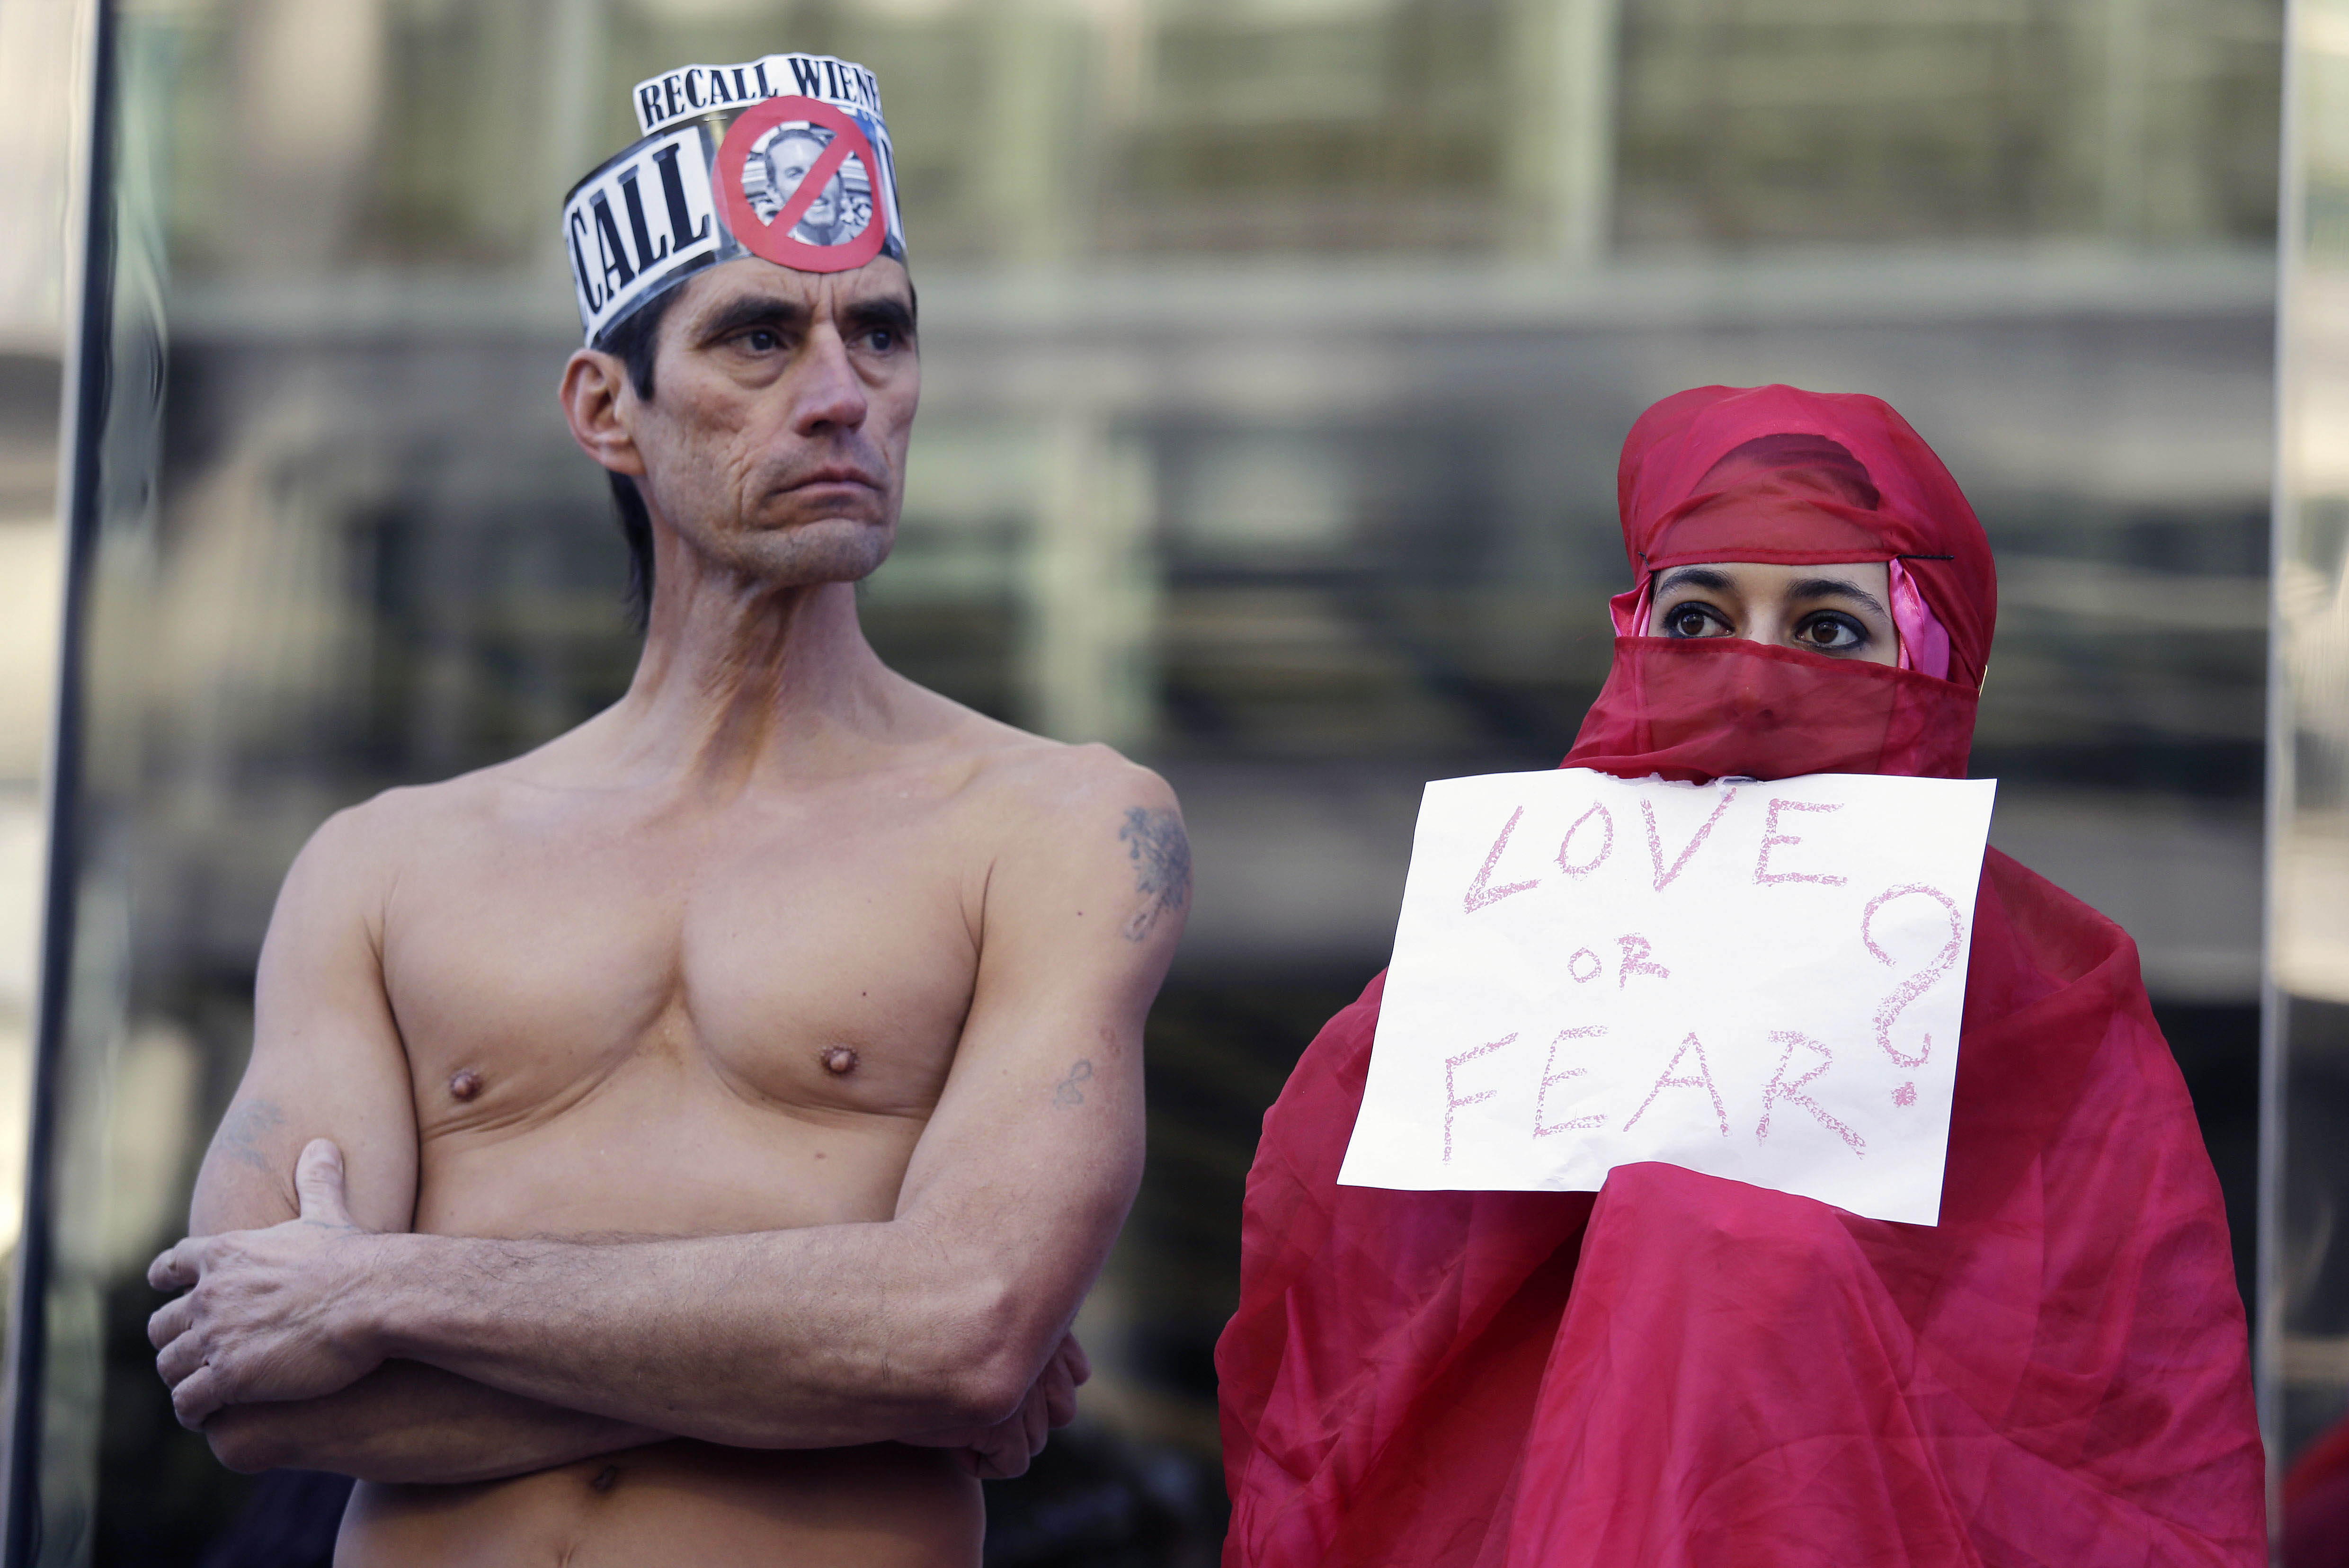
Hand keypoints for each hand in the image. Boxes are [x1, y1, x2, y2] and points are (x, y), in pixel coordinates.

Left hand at [146, 1139, 389, 1428]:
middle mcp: (208, 1294)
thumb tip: (322, 1144)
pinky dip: (193, 1411)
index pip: (170, 1266)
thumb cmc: (353, 1257)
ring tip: (198, 1392)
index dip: (165, 1281)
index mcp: (225, 1254)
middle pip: (162, 1325)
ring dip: (182, 1379)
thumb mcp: (328, 1213)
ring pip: (170, 1366)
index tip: (166, 1291)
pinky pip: (188, 1401)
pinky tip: (207, 1415)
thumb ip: (317, 1180)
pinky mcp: (229, 1376)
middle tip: (193, 1354)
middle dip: (173, 1340)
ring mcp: (215, 1336)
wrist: (373, 1298)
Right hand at [908, 1332, 1088, 1479]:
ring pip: (1036, 1440)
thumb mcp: (979, 1316)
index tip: (1001, 1382)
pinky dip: (983, 1462)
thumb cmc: (918, 1329)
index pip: (1076, 1372)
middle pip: (1062, 1412)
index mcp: (1042, 1320)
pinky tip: (949, 1441)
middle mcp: (1043, 1351)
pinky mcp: (1003, 1423)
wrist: (876, 1344)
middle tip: (974, 1404)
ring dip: (1002, 1439)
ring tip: (958, 1416)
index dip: (1039, 1388)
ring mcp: (1025, 1388)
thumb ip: (1022, 1329)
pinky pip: (1012, 1463)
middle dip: (1023, 1417)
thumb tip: (1070, 1371)